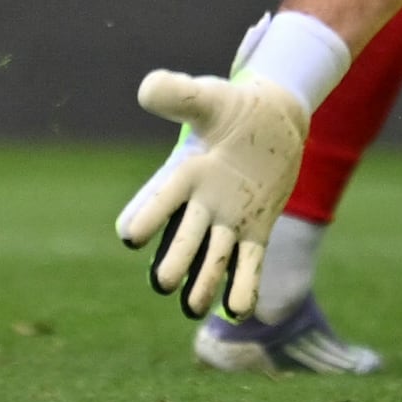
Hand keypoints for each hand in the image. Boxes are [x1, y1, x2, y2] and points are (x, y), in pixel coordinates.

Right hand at [118, 63, 313, 319]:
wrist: (271, 119)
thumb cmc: (231, 106)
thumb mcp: (207, 97)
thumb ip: (177, 94)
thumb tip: (147, 90)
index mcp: (185, 172)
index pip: (161, 197)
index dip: (146, 215)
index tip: (130, 235)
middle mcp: (202, 202)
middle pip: (185, 236)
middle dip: (175, 259)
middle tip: (161, 282)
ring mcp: (228, 219)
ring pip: (214, 257)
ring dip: (204, 282)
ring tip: (193, 308)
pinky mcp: (255, 230)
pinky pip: (249, 263)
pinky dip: (245, 286)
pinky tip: (243, 311)